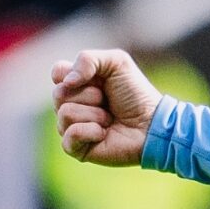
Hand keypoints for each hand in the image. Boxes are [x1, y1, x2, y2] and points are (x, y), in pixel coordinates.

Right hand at [52, 48, 161, 165]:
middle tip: (108, 102)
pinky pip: (68, 137)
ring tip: (110, 119)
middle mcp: (72, 105)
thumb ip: (87, 59)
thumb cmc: (136, 94)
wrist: (152, 124)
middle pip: (58, 94)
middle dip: (89, 95)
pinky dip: (89, 132)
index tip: (97, 80)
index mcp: (77, 84)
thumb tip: (66, 82)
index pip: (57, 74)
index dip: (73, 75)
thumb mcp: (117, 62)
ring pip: (64, 114)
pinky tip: (103, 133)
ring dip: (94, 114)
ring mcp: (73, 127)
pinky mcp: (78, 149)